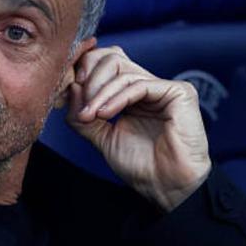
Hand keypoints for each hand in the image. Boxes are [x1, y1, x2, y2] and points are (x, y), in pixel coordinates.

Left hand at [67, 46, 210, 211]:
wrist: (165, 187)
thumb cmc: (139, 165)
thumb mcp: (99, 136)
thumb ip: (82, 113)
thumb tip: (71, 85)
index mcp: (129, 92)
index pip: (102, 63)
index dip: (82, 71)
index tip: (67, 92)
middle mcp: (146, 85)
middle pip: (111, 58)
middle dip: (89, 79)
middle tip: (81, 106)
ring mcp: (162, 87)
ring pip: (121, 70)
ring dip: (98, 93)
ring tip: (89, 116)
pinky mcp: (179, 92)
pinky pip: (138, 85)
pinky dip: (116, 98)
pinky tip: (104, 114)